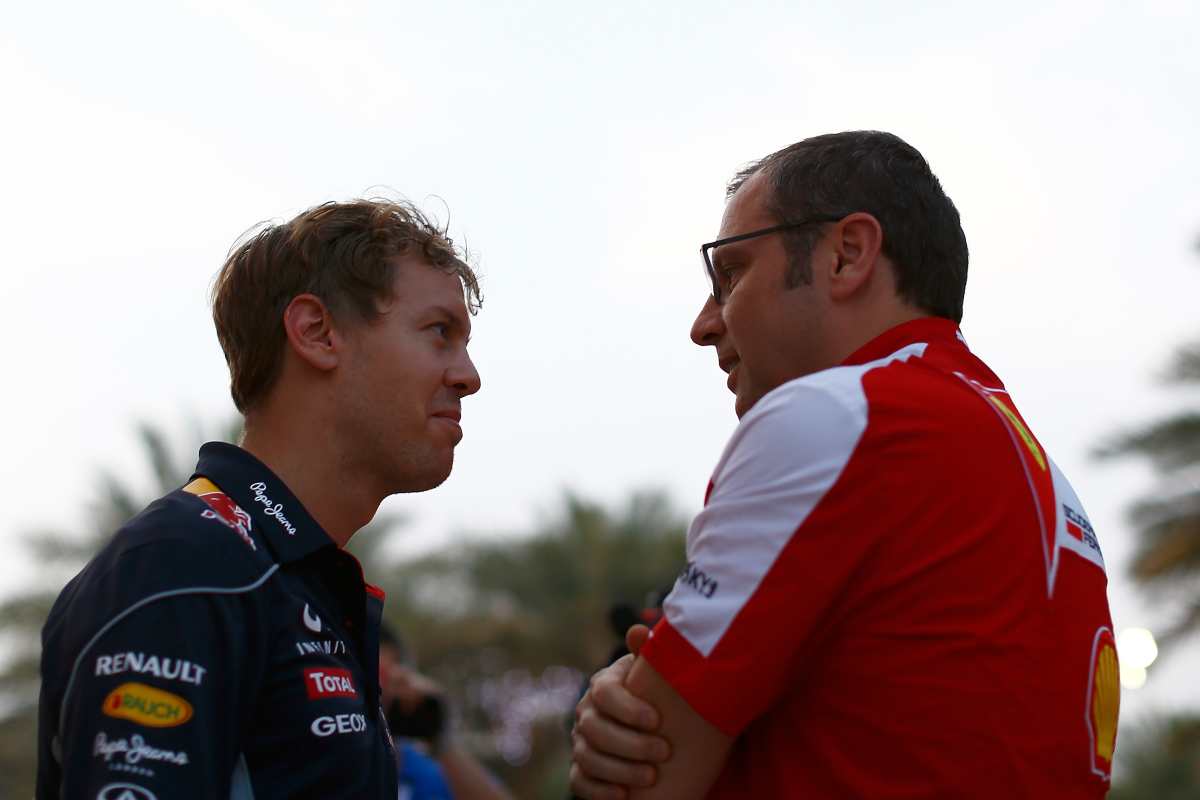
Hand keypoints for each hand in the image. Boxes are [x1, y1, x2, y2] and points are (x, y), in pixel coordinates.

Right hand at [569, 625, 669, 799]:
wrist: (655, 726)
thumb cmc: (658, 695)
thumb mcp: (656, 673)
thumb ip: (649, 653)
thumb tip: (638, 632)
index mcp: (604, 685)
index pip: (604, 692)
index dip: (628, 708)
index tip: (658, 720)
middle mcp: (586, 713)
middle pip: (595, 728)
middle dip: (630, 743)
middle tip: (663, 753)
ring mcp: (581, 742)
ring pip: (588, 757)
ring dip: (619, 769)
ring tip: (651, 777)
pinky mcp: (582, 770)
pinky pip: (579, 782)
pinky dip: (598, 790)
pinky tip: (623, 795)